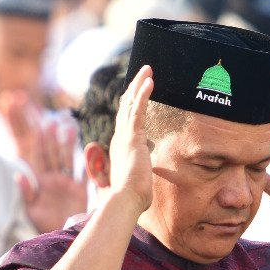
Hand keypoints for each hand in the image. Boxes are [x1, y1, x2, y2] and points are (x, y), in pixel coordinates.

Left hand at [15, 112, 85, 232]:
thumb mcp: (32, 210)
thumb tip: (19, 174)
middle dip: (51, 139)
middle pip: (52, 154)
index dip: (37, 143)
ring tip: (70, 128)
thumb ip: (27, 193)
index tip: (37, 128)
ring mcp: (67, 183)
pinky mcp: (80, 190)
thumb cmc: (44, 226)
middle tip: (52, 122)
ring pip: (68, 159)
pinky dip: (86, 161)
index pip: (38, 158)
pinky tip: (88, 148)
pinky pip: (83, 172)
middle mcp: (54, 180)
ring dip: (68, 144)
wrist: (62, 237)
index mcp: (41, 182)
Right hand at [107, 65, 154, 213]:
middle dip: (134, 87)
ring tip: (148, 69)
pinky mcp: (132, 137)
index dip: (130, 103)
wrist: (126, 200)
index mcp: (120, 146)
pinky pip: (138, 110)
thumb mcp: (137, 176)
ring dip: (139, 84)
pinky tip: (150, 81)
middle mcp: (119, 138)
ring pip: (130, 103)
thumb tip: (146, 164)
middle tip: (143, 72)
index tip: (136, 91)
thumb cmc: (132, 195)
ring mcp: (125, 136)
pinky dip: (143, 94)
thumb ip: (139, 167)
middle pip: (125, 106)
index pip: (125, 119)